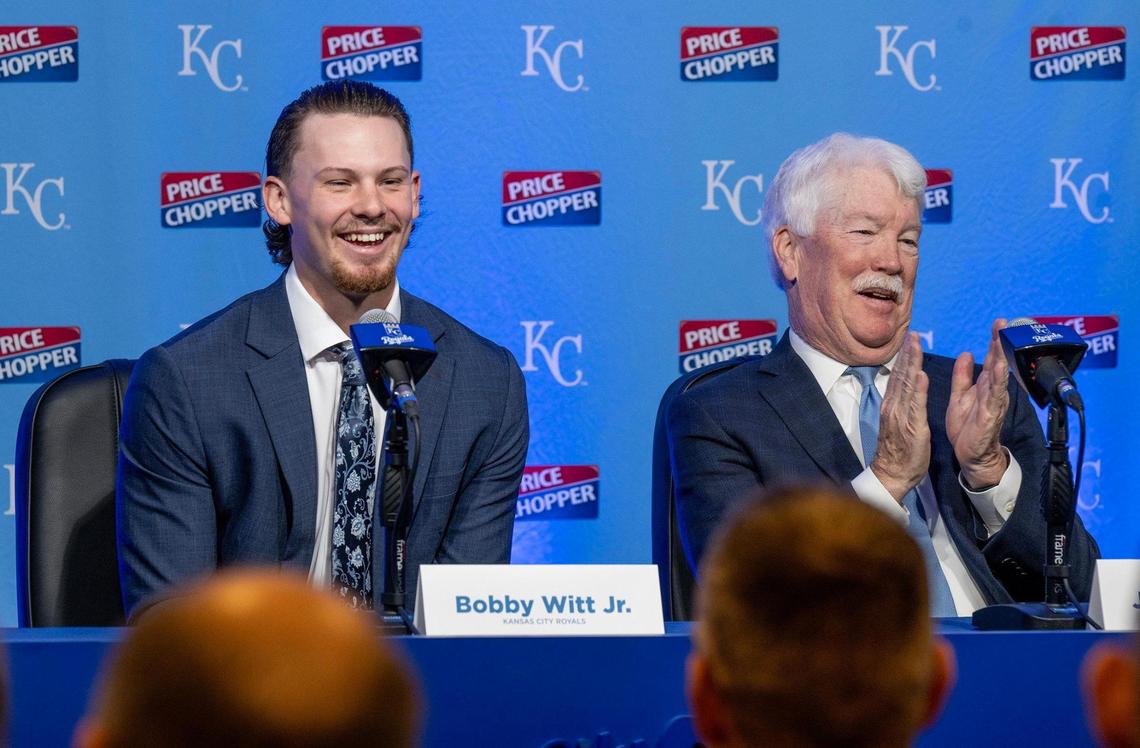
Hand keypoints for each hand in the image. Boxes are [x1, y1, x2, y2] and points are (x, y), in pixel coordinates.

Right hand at [870, 332, 930, 501]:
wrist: (891, 474)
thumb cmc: (898, 451)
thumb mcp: (899, 423)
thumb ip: (903, 403)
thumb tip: (908, 385)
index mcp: (892, 405)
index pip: (898, 376)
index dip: (905, 357)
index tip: (910, 339)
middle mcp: (893, 407)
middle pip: (900, 376)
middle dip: (907, 354)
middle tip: (912, 334)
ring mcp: (900, 416)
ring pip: (906, 385)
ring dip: (911, 364)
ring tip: (915, 345)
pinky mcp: (910, 428)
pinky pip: (915, 406)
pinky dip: (918, 389)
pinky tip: (921, 375)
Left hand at [947, 319, 1010, 489]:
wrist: (970, 455)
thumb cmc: (967, 427)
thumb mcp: (961, 397)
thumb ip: (963, 377)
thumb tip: (966, 354)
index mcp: (984, 386)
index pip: (991, 359)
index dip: (994, 341)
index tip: (998, 323)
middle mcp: (992, 392)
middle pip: (998, 363)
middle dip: (1000, 343)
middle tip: (1002, 322)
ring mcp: (993, 403)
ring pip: (999, 376)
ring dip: (1001, 357)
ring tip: (1001, 340)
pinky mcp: (990, 416)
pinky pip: (995, 396)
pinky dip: (998, 382)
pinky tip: (999, 369)